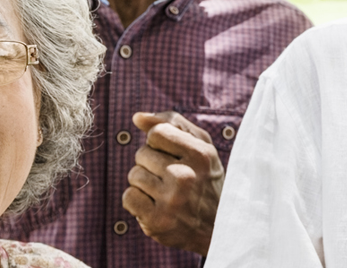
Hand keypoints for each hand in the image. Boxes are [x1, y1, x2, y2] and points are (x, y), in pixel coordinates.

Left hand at [123, 111, 224, 255]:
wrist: (218, 228)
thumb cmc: (206, 181)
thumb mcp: (202, 147)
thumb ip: (173, 123)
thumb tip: (137, 117)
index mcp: (200, 155)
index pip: (156, 132)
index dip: (159, 143)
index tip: (172, 155)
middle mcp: (185, 177)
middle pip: (142, 154)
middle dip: (151, 164)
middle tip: (172, 178)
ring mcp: (170, 201)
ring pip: (133, 175)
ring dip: (144, 183)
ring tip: (165, 192)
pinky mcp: (157, 221)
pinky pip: (128, 197)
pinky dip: (137, 201)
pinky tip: (155, 205)